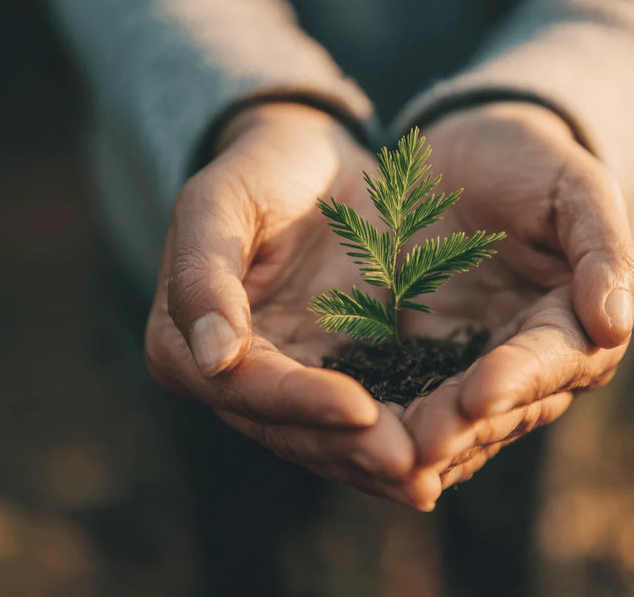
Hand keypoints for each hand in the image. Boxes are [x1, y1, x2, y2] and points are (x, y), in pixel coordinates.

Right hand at [144, 103, 439, 508]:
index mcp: (185, 345)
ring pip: (332, 439)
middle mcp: (233, 380)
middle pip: (291, 429)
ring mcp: (289, 383)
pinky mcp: (341, 376)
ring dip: (380, 460)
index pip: (245, 387)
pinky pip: (370, 418)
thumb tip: (210, 358)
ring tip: (433, 473)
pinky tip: (448, 453)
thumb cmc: (259, 169)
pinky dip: (404, 436)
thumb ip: (203, 275)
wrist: (312, 160)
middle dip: (350, 449)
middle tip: (411, 466)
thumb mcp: (218, 202)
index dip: (301, 402)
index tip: (360, 409)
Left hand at [399, 102, 633, 488]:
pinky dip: (381, 425)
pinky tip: (348, 438)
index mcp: (573, 327)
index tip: (481, 393)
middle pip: (499, 411)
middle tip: (422, 444)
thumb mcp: (575, 187)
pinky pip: (401, 404)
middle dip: (460, 427)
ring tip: (384, 453)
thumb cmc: (530, 163)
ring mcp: (467, 372)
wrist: (463, 155)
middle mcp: (525, 367)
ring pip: (450, 423)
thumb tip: (615, 325)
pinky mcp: (415, 366)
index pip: (551, 363)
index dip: (518, 379)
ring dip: (418, 441)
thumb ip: (602, 249)